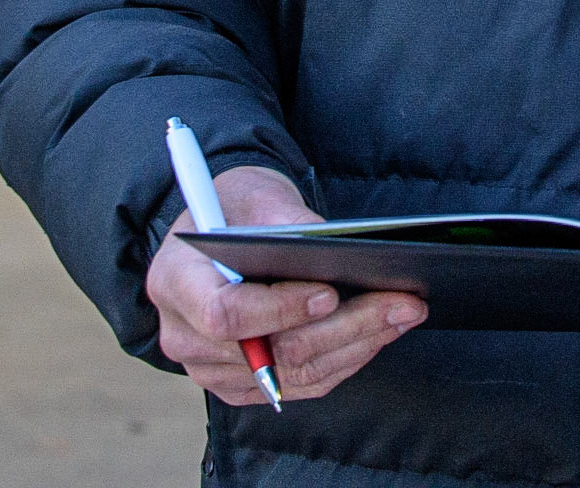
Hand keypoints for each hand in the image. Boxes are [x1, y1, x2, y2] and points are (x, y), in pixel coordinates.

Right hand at [146, 165, 425, 404]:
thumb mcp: (257, 195)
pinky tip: (380, 332)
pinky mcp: (242, 384)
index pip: (224, 315)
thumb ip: (289, 225)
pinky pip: (299, 382)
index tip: (330, 291)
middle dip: (346, 326)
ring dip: (357, 345)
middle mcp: (184, 337)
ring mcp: (211, 368)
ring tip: (405, 313)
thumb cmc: (238, 205)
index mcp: (174, 282)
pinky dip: (344, 359)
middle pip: (270, 352)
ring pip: (293, 373)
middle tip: (402, 302)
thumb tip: (342, 252)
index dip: (280, 310)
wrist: (221, 229)